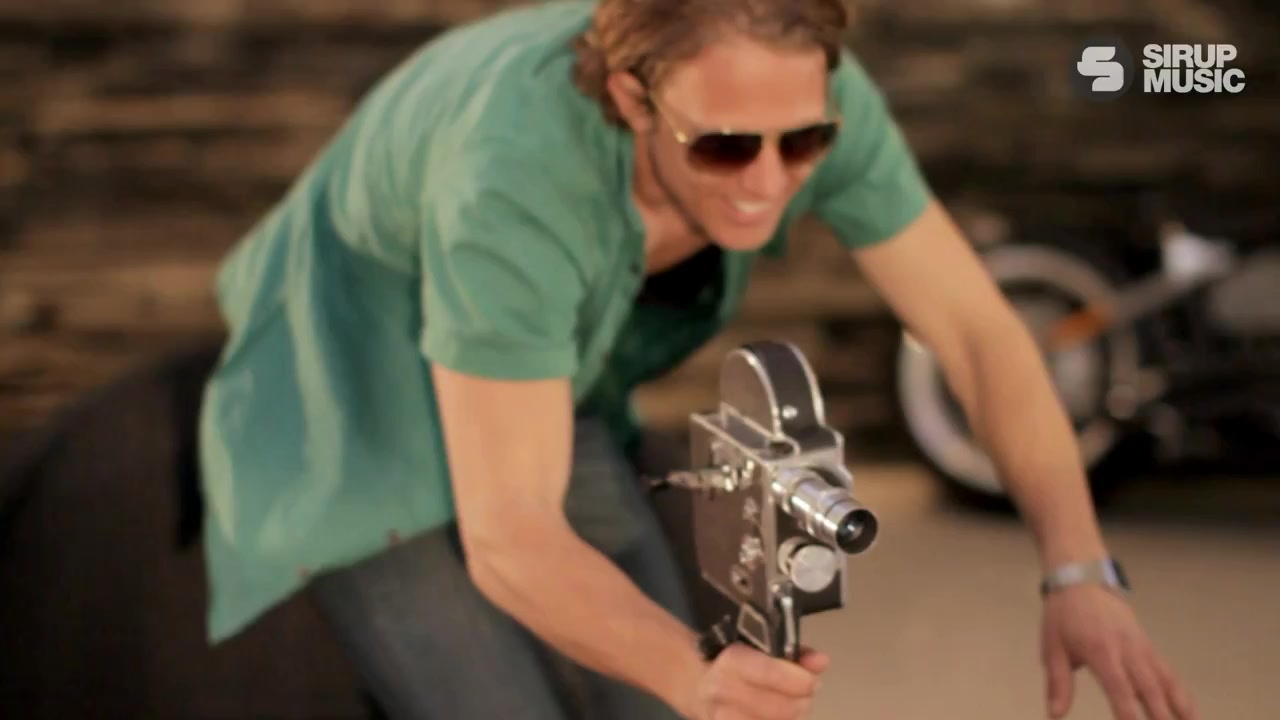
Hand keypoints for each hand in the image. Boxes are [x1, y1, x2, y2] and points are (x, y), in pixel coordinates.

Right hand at [684, 644, 829, 719]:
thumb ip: (794, 653)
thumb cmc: (735, 661)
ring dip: (791, 718)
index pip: (770, 674)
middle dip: (802, 703)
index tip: (812, 681)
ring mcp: (720, 717)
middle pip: (778, 709)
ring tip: (793, 707)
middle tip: (806, 696)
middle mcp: (722, 691)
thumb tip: (822, 661)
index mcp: (731, 660)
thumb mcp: (760, 647)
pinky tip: (779, 717)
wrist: (696, 682)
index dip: (799, 681)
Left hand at [1042, 584, 1197, 719]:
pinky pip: (1169, 673)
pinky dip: (1181, 695)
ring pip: (1167, 681)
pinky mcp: (1149, 647)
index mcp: (1100, 650)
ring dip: (1182, 708)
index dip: (1128, 710)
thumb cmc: (1063, 616)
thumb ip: (1057, 683)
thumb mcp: (1052, 647)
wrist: (1082, 580)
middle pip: (1149, 688)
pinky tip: (1190, 714)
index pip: (1118, 685)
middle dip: (1160, 716)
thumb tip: (1055, 714)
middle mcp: (1127, 649)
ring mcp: (1142, 648)